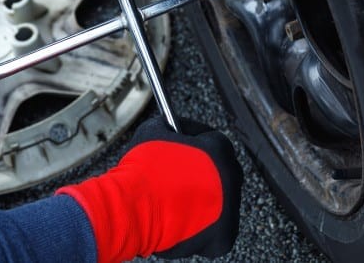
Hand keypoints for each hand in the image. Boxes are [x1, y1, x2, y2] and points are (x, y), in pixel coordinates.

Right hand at [57, 117, 242, 261]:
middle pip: (220, 173)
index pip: (212, 140)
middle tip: (180, 175)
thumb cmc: (142, 172)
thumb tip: (170, 129)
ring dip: (202, 200)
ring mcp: (229, 209)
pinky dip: (201, 228)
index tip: (183, 146)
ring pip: (219, 202)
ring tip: (176, 201)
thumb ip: (169, 127)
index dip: (194, 142)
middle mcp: (230, 178)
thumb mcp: (152, 131)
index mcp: (219, 150)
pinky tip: (182, 220)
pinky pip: (215, 231)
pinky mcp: (222, 236)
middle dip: (201, 173)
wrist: (134, 207)